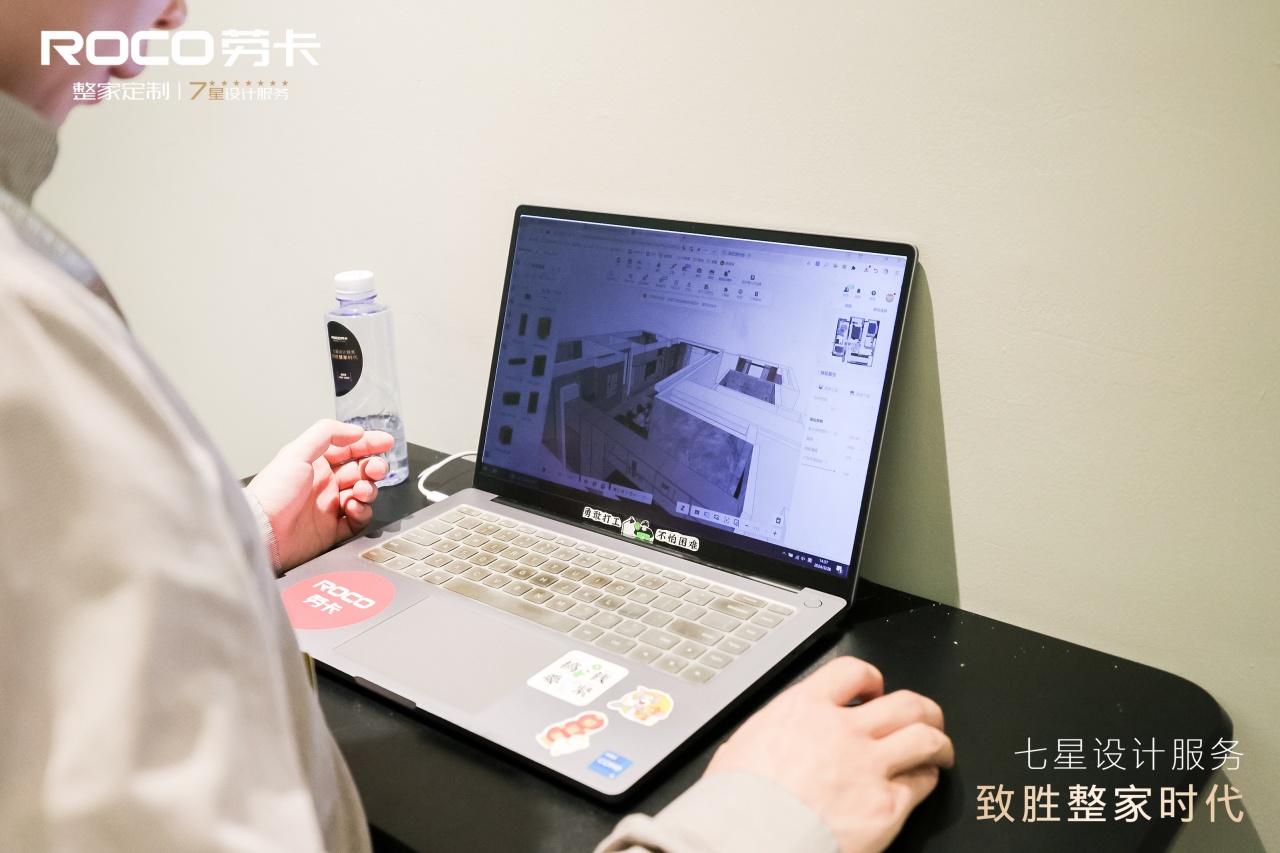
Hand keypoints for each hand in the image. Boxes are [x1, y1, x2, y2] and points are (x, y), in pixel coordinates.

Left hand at [246, 419, 394, 570]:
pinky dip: (361, 512)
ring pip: (363, 494)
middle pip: (361, 471)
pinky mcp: (333, 530)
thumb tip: (355, 430)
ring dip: (368, 490)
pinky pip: (358, 519)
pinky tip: (352, 508)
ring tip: (360, 491)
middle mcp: (324, 484)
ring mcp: (330, 507)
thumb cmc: (272, 493)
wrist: (262, 533)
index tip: (385, 442)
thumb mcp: (295, 453)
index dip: (368, 444)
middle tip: (376, 469)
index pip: (348, 449)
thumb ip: (326, 434)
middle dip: (373, 467)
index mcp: (315, 464)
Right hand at [705, 657, 953, 852]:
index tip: (874, 689)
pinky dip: (926, 780)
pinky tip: (923, 783)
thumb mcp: (740, 748)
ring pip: (924, 737)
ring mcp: (869, 766)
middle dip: (920, 709)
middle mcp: (843, 730)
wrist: (747, 838)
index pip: (852, 671)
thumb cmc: (736, 802)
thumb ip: (768, 735)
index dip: (871, 679)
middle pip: (903, 703)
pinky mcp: (885, 806)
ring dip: (937, 741)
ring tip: (938, 749)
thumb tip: (763, 742)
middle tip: (924, 718)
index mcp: (804, 708)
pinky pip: (921, 783)